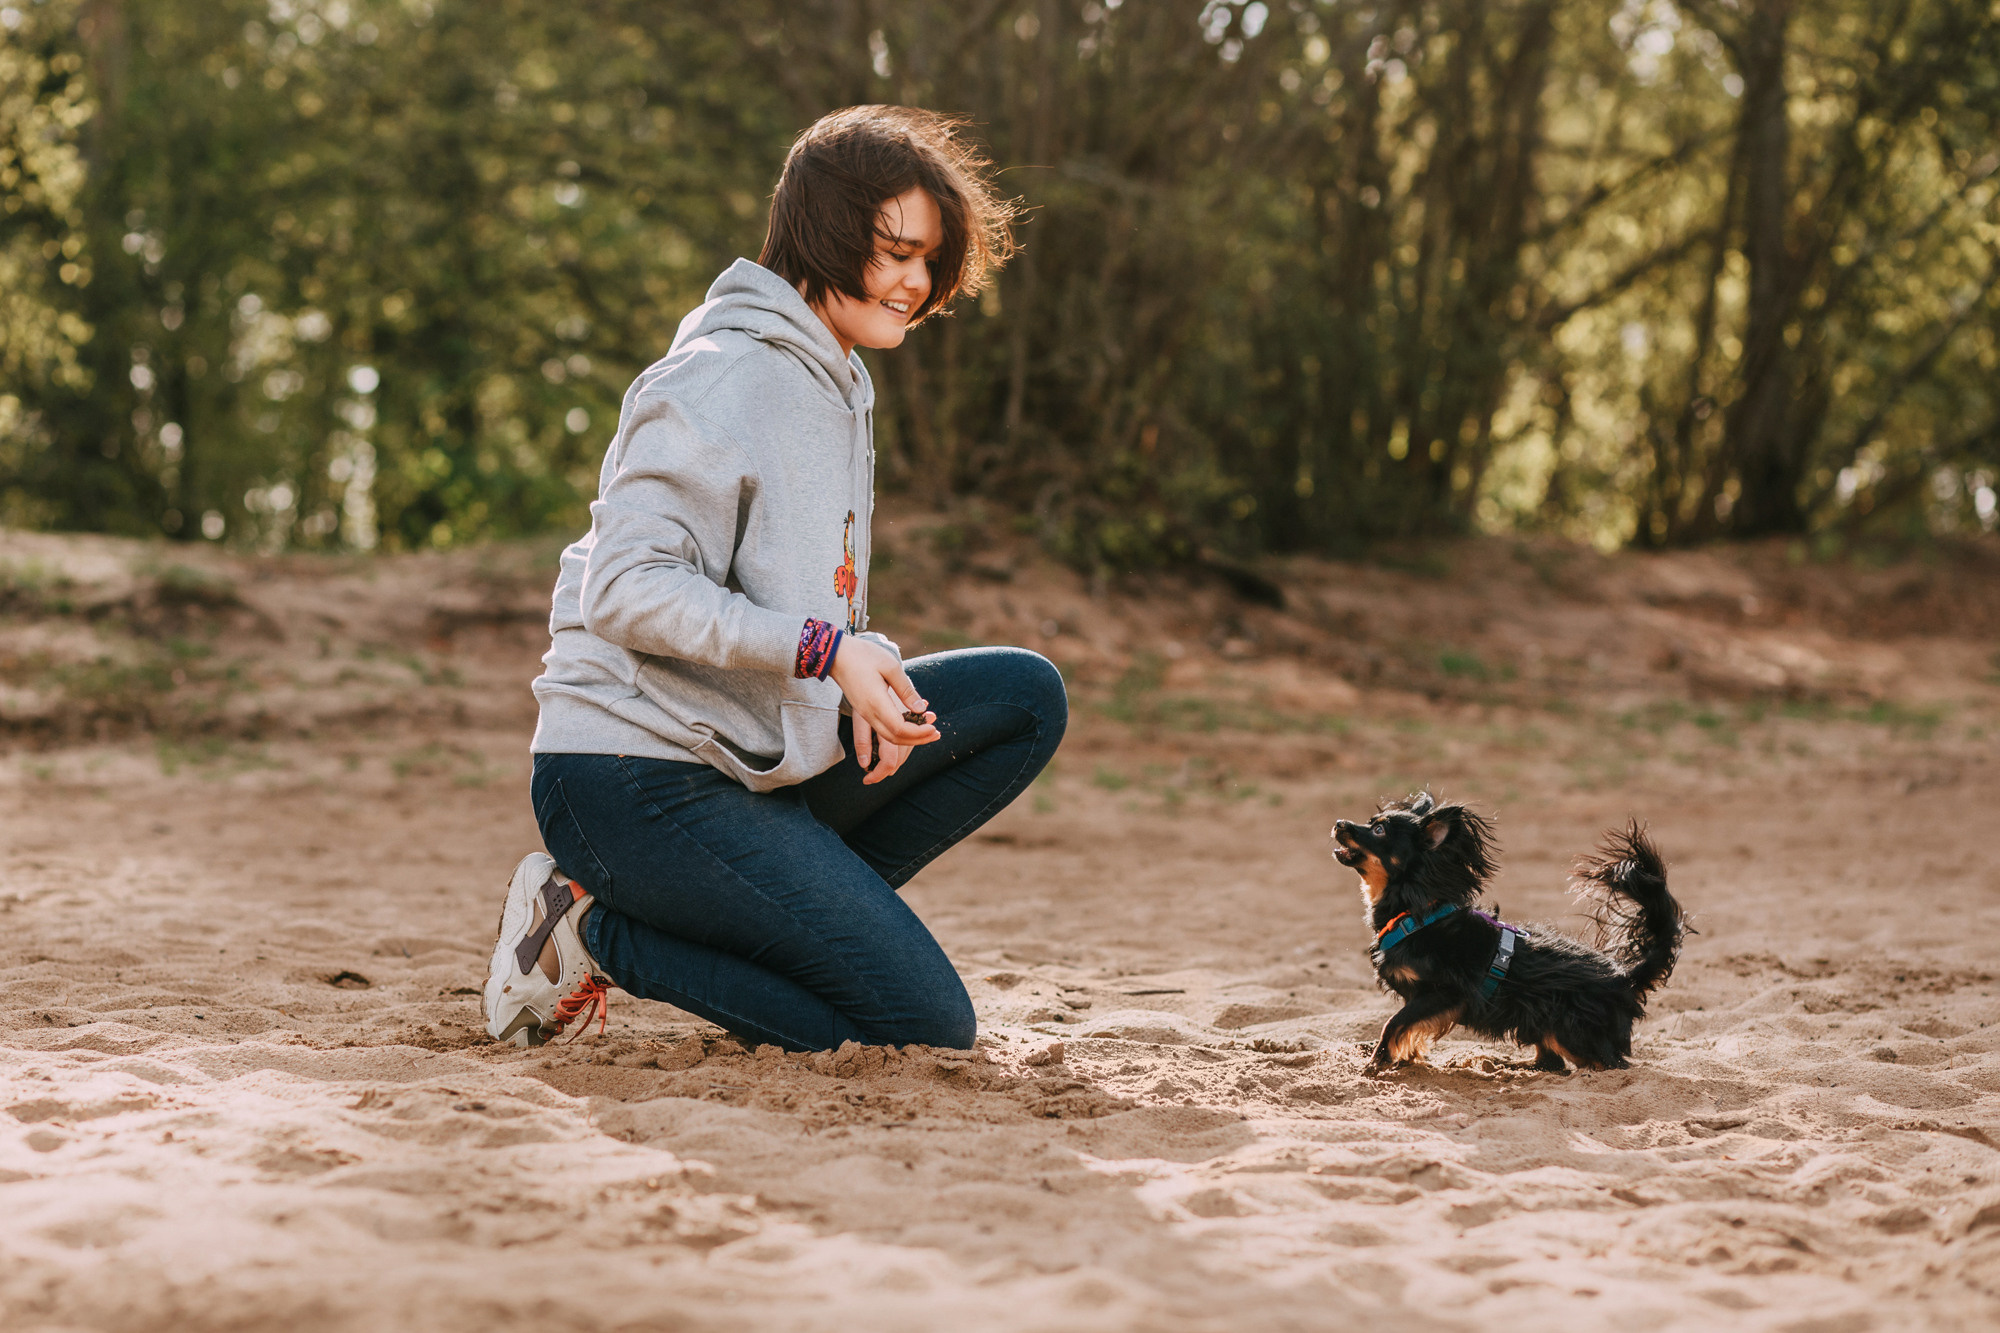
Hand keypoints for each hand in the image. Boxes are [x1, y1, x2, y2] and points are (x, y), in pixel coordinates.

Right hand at [827, 636, 938, 781]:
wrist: (835, 655)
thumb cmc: (863, 655)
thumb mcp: (890, 666)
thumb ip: (906, 690)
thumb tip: (922, 709)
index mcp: (876, 703)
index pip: (900, 729)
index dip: (919, 732)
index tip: (933, 726)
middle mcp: (868, 714)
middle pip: (895, 739)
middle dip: (918, 740)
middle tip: (936, 734)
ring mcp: (864, 714)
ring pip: (888, 737)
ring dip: (909, 739)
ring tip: (927, 733)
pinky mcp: (863, 712)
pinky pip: (882, 730)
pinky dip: (899, 733)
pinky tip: (911, 725)